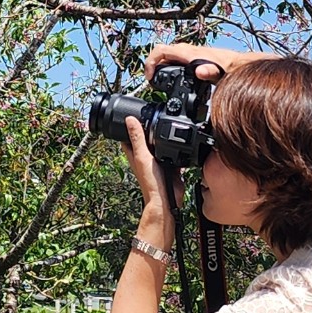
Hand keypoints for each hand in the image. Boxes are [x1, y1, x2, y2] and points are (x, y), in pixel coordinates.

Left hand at [122, 116, 173, 235]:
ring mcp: (159, 161)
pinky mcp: (171, 166)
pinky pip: (174, 153)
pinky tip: (182, 142)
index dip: (130, 123)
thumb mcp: (143, 156)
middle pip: (146, 138)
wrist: (166, 200)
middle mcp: (146, 156)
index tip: (132, 112)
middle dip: (150, 128)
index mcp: (135, 153)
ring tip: (169, 125)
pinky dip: (177, 148)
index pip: (129, 135)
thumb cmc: (151, 183)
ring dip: (165, 137)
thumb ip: (137, 138)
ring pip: (161, 145)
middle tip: (154, 114)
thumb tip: (129, 120)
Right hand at [143, 42, 260, 78]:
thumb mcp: (217, 72)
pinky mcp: (191, 59)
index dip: (150, 62)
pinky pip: (174, 61)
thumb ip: (208, 72)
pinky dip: (168, 69)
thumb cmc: (227, 68)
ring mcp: (188, 54)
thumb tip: (200, 71)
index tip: (150, 77)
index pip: (160, 51)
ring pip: (167, 57)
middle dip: (153, 67)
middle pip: (161, 54)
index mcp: (187, 53)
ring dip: (160, 67)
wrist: (236, 65)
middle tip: (152, 83)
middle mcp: (185, 51)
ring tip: (159, 83)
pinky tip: (172, 80)